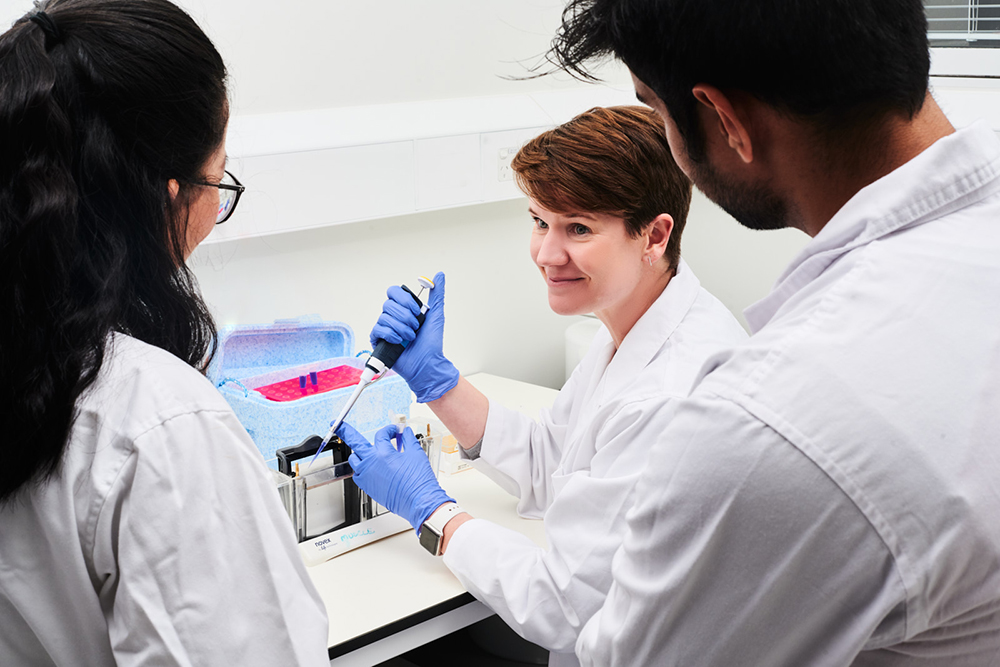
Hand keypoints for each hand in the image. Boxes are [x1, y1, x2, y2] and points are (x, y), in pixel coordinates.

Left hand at [338, 422, 453, 532]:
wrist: (418, 501)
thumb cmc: (418, 481)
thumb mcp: (416, 454)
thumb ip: (409, 439)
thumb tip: (405, 431)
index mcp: (384, 454)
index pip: (381, 435)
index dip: (389, 430)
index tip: (395, 431)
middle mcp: (371, 463)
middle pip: (355, 442)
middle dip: (345, 431)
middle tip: (337, 424)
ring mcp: (367, 476)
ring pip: (355, 459)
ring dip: (360, 452)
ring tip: (366, 450)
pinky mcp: (367, 487)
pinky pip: (358, 474)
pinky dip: (361, 468)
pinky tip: (370, 467)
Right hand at [370, 271, 459, 402]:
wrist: (428, 364)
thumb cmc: (432, 343)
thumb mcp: (437, 315)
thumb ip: (437, 294)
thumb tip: (439, 275)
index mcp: (404, 309)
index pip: (394, 292)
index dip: (404, 300)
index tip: (417, 311)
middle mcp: (393, 317)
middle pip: (388, 304)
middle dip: (405, 316)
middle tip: (416, 326)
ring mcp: (385, 328)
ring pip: (384, 317)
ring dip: (401, 328)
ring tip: (410, 337)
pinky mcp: (379, 341)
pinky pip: (378, 329)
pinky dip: (391, 334)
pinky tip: (400, 341)